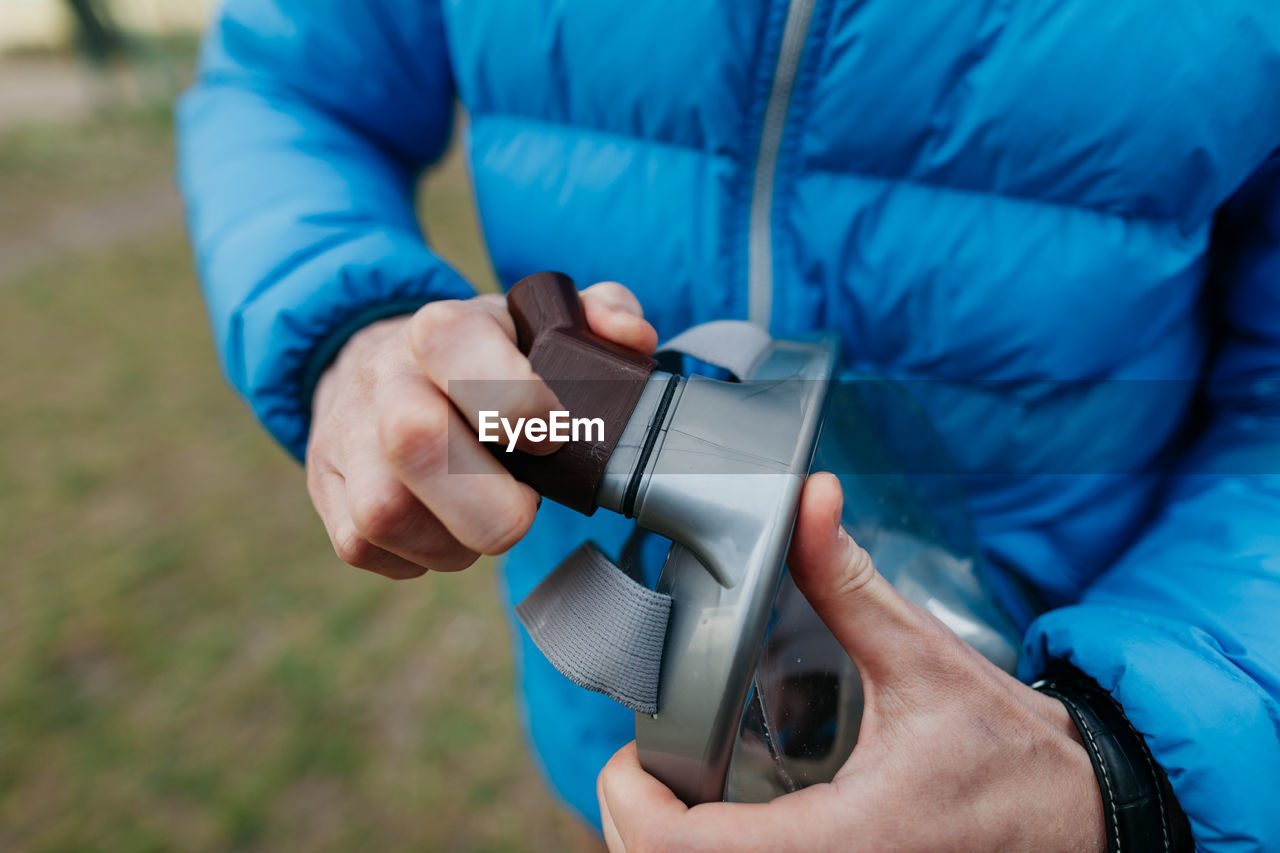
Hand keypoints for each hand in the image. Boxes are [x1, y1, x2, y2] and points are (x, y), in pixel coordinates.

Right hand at [306, 283, 656, 578]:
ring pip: (387, 513)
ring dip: (456, 537)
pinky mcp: (329, 496)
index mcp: (439, 329)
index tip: (553, 435)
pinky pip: (368, 546)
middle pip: (414, 441)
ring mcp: (347, 440)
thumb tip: (629, 338)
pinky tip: (447, 528)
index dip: (517, 401)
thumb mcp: (538, 317)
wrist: (373, 366)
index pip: (459, 348)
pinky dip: (421, 555)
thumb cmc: (477, 356)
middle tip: (526, 502)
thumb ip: (601, 312)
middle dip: (490, 498)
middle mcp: (383, 379)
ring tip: (488, 512)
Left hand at [598, 473, 1104, 851]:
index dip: (631, 803)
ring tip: (670, 787)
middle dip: (635, 824)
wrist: (1084, 819)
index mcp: (844, 838)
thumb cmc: (1013, 752)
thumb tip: (809, 500)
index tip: (627, 753)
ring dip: (666, 846)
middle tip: (642, 761)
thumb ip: (851, 583)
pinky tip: (714, 819)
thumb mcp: (926, 660)